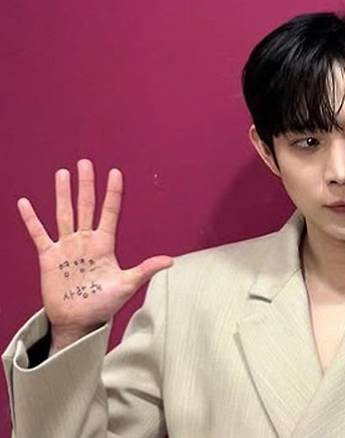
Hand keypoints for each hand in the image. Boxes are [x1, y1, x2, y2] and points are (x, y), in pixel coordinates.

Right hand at [17, 159, 173, 350]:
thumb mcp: (127, 285)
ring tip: (62, 173)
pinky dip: (31, 219)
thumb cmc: (104, 304)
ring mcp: (67, 247)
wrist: (79, 321)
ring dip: (62, 194)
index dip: (113, 193)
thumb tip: (171, 261)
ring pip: (64, 214)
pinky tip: (25, 203)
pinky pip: (39, 234)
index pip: (110, 212)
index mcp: (105, 245)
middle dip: (86, 185)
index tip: (115, 172)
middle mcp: (86, 241)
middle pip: (86, 206)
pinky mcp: (49, 257)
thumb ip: (145, 270)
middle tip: (85, 163)